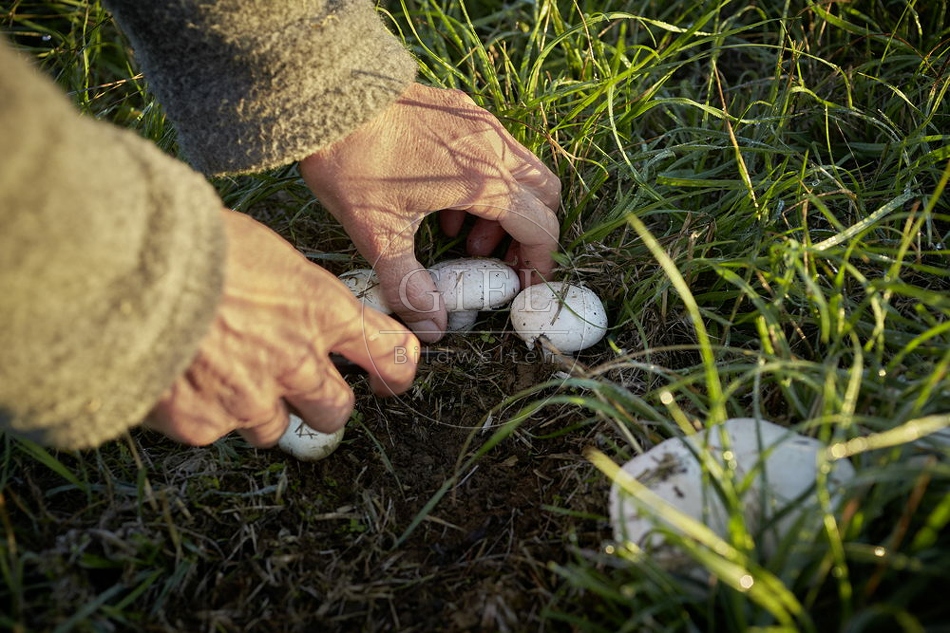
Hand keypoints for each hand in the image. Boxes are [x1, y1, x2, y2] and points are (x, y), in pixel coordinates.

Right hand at [146, 209, 418, 446]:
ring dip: (256, 408)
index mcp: (321, 310)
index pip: (389, 353)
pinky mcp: (204, 424)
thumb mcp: (267, 253)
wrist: (127, 266)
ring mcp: (251, 398)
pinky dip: (200, 410)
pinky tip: (177, 375)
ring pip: (274, 428)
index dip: (395, 370)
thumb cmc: (196, 242)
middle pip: (335, 409)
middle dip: (322, 404)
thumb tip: (294, 305)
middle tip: (299, 389)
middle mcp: (296, 361)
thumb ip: (294, 292)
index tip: (389, 377)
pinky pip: (214, 429)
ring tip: (219, 372)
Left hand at [299, 83, 559, 341]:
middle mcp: (492, 146)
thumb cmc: (350, 162)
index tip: (524, 285)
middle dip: (527, 234)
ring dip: (506, 210)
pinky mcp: (464, 110)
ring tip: (461, 236)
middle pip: (544, 195)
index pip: (540, 226)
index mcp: (481, 181)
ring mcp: (480, 123)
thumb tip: (432, 331)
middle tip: (492, 261)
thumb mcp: (376, 232)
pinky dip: (489, 183)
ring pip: (523, 171)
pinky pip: (498, 150)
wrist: (324, 94)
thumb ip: (409, 284)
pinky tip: (445, 203)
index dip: (539, 262)